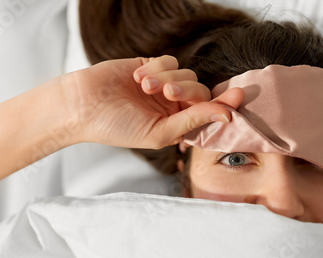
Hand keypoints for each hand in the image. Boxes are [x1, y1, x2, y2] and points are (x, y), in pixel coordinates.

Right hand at [62, 55, 243, 148]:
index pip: (209, 113)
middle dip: (187, 90)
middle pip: (200, 90)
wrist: (82, 106)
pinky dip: (156, 67)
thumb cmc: (117, 127)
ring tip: (144, 87)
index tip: (240, 95)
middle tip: (167, 92)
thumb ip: (193, 121)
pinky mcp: (150, 66)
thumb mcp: (159, 131)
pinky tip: (137, 78)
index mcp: (178, 124)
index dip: (225, 104)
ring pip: (186, 73)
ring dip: (167, 78)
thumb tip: (227, 115)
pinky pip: (169, 60)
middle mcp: (174, 105)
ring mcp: (163, 85)